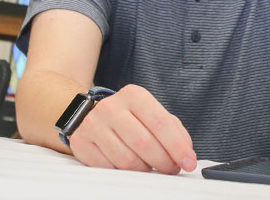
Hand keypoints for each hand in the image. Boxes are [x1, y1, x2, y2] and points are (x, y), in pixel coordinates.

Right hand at [67, 84, 197, 174]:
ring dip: (144, 169)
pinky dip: (122, 173)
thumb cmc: (130, 119)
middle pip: (144, 143)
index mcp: (134, 95)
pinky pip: (108, 168)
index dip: (177, 146)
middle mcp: (111, 107)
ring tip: (148, 166)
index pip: (160, 122)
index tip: (188, 162)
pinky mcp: (81, 142)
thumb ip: (174, 132)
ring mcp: (93, 124)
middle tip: (170, 169)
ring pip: (126, 160)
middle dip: (163, 162)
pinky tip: (127, 166)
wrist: (91, 117)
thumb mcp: (153, 116)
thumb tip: (187, 155)